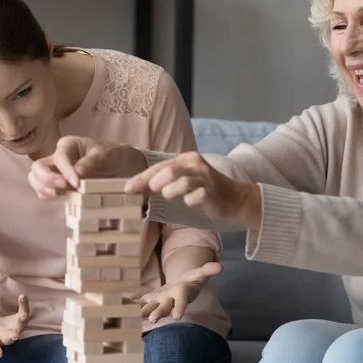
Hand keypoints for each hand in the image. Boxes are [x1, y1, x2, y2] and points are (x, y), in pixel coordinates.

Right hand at [0, 294, 29, 357]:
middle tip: (15, 336)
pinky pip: (23, 311)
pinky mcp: (18, 318)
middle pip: (8, 337)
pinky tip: (22, 296)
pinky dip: (24, 304)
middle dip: (11, 337)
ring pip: (20, 325)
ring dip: (22, 320)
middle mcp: (3, 335)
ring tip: (23, 315)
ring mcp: (13, 327)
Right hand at [28, 136, 146, 199]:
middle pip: (38, 167)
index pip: (59, 158)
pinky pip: (43, 190)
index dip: (65, 171)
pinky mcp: (59, 185)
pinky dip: (45, 195)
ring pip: (36, 178)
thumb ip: (92, 162)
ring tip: (57, 195)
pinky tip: (57, 198)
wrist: (121, 166)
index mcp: (69, 145)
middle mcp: (58, 157)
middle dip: (46, 179)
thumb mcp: (107, 155)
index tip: (76, 183)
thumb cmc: (113, 155)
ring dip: (42, 188)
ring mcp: (56, 172)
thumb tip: (77, 172)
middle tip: (62, 189)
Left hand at [125, 151, 261, 229]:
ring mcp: (206, 179)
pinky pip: (197, 196)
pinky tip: (189, 203)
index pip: (160, 166)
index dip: (142, 177)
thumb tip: (136, 188)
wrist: (235, 198)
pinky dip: (189, 200)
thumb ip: (162, 182)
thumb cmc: (204, 189)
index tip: (127, 188)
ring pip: (183, 182)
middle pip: (170, 170)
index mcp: (187, 159)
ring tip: (167, 196)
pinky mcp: (213, 193)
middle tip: (146, 192)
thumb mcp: (183, 181)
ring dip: (170, 191)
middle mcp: (196, 165)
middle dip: (153, 182)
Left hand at [135, 262, 222, 322]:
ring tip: (131, 315)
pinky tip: (121, 305)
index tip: (178, 316)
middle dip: (159, 313)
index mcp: (182, 294)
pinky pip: (140, 302)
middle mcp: (170, 301)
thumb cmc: (192, 281)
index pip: (182, 301)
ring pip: (150, 308)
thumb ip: (208, 270)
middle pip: (165, 308)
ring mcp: (160, 301)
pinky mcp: (151, 299)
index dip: (180, 307)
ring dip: (141, 312)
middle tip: (153, 320)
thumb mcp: (200, 273)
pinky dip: (132, 304)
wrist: (181, 288)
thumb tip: (220, 266)